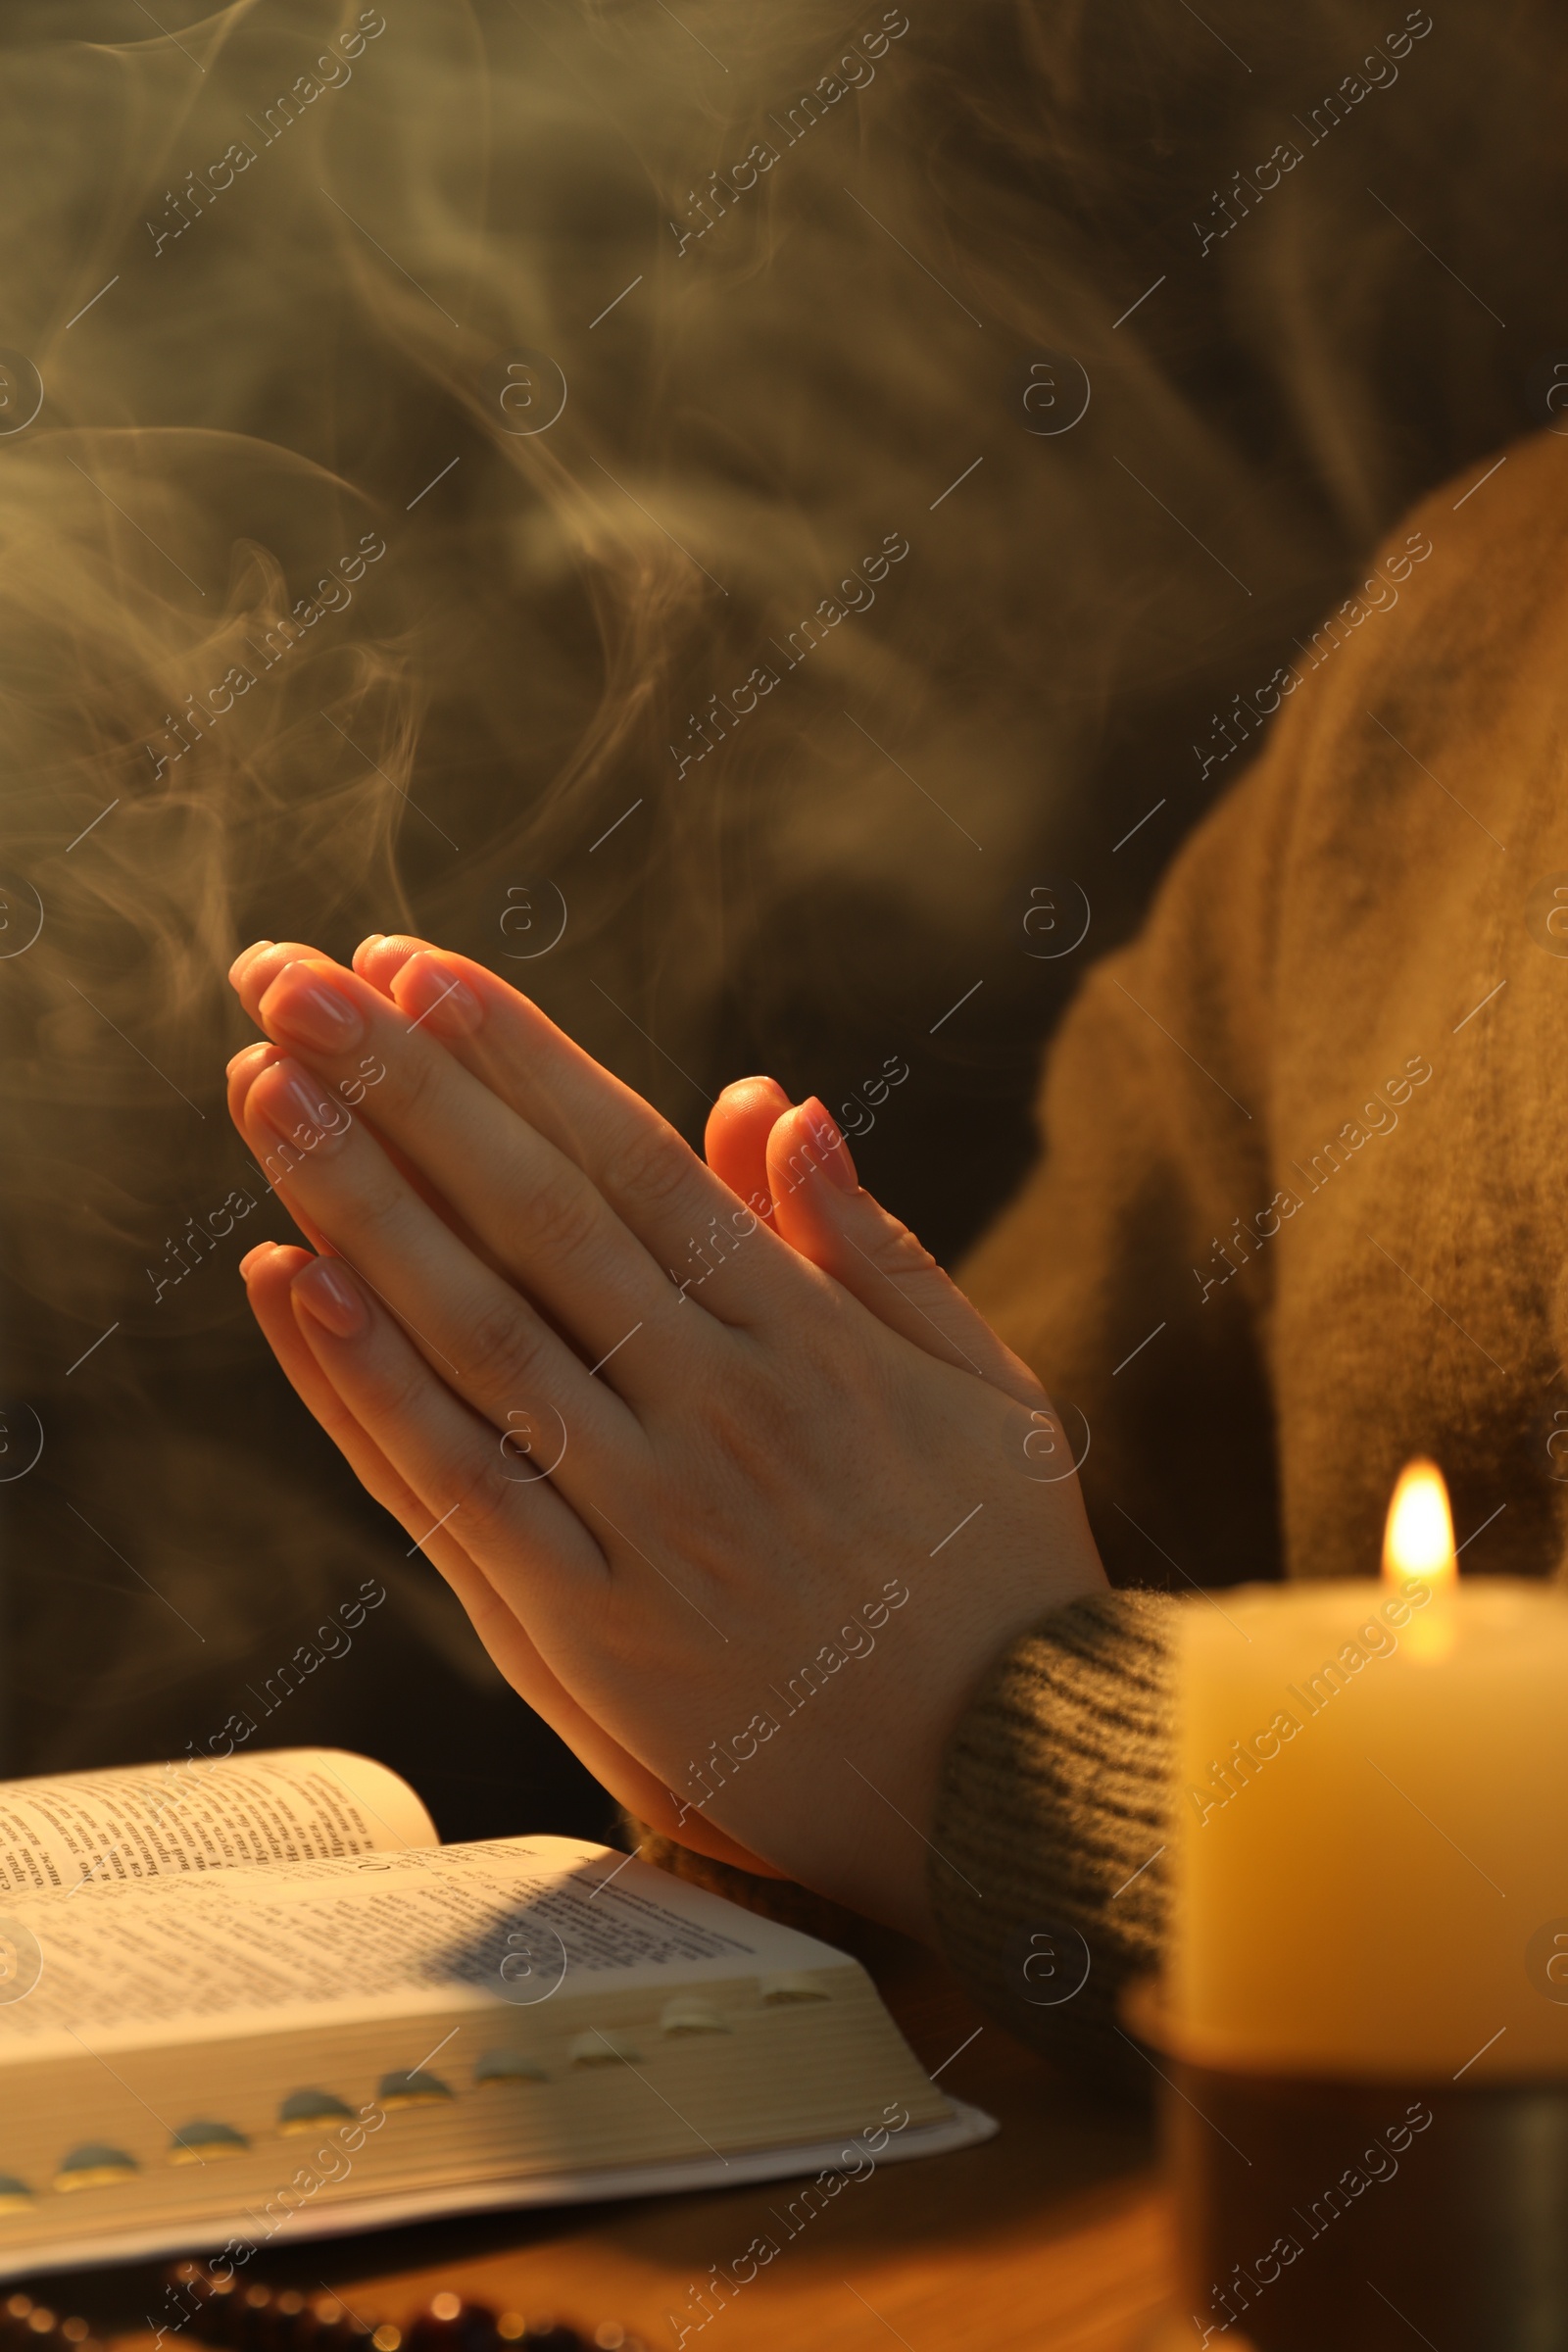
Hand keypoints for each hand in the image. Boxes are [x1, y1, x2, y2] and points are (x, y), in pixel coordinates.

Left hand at [226, 938, 1106, 1939]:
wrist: (1015, 1791)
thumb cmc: (1004, 1579)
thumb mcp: (981, 1388)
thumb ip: (868, 1245)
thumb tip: (767, 1101)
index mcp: (813, 1341)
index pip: (635, 1163)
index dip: (515, 1057)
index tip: (416, 969)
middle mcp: (722, 1409)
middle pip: (535, 1216)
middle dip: (405, 1085)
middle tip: (292, 980)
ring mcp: (653, 1519)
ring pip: (481, 1329)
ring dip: (360, 1198)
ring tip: (263, 1084)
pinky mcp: (599, 1631)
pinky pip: (466, 1489)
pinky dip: (373, 1385)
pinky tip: (294, 1282)